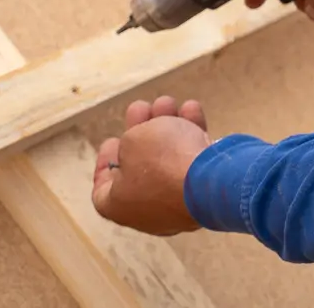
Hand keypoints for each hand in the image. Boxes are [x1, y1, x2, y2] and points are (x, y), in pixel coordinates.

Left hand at [92, 95, 208, 234]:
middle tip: (144, 108)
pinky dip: (191, 134)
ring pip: (169, 160)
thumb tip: (143, 145)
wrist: (210, 181)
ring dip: (167, 127)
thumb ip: (131, 140)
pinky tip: (190, 109)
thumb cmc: (161, 163)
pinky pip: (193, 161)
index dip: (105, 163)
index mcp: (121, 207)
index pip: (103, 191)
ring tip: (168, 103)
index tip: (113, 141)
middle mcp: (149, 211)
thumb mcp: (133, 140)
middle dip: (142, 133)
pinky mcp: (206, 190)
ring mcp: (179, 202)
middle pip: (140, 168)